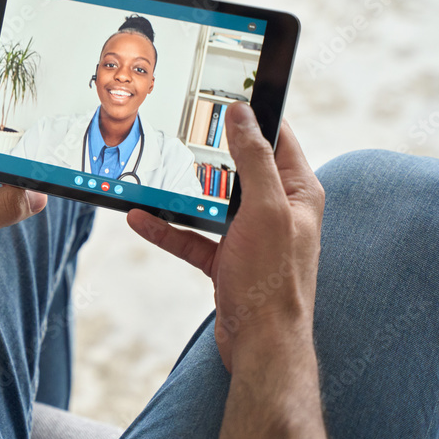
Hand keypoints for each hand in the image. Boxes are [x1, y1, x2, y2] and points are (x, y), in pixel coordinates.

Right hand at [127, 103, 324, 371]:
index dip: (256, 115)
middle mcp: (277, 211)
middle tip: (183, 127)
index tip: (228, 93)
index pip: (279, 139)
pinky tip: (140, 219)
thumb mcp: (265, 208)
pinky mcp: (227, 260)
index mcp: (299, 193)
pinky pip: (192, 236)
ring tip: (156, 172)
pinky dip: (167, 228)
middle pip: (241, 168)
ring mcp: (250, 236)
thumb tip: (243, 114)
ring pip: (211, 202)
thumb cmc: (272, 280)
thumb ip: (253, 159)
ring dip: (182, 191)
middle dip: (211, 150)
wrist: (260, 346)